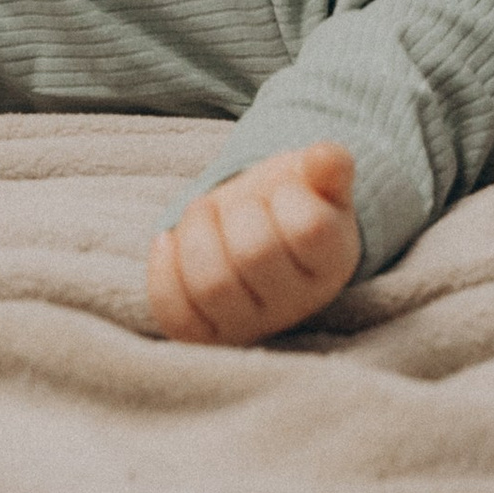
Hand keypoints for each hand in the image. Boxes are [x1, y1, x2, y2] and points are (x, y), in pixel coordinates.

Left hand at [147, 144, 360, 346]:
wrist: (256, 232)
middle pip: (254, 254)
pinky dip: (163, 268)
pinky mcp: (205, 335)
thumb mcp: (313, 178)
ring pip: (211, 285)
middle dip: (235, 211)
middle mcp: (293, 304)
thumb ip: (327, 166)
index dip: (288, 196)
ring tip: (204, 214)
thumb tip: (325, 158)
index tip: (284, 191)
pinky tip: (170, 240)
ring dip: (196, 233)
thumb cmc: (288, 201)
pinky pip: (174, 311)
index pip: (309, 228)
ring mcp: (248, 324)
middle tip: (237, 203)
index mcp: (330, 261)